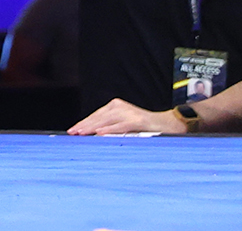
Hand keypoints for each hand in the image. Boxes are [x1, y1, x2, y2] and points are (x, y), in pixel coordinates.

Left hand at [68, 98, 183, 134]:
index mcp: (115, 106)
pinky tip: (100, 133)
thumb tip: (93, 135)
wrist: (169, 124)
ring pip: (106, 121)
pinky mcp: (137, 121)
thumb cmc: (146, 127)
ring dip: (92, 127)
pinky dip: (109, 130)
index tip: (72, 130)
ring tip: (81, 133)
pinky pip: (120, 126)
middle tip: (72, 133)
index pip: (95, 115)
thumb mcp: (125, 125)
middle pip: (98, 117)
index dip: (83, 123)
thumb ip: (111, 127)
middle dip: (84, 126)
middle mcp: (120, 106)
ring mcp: (129, 113)